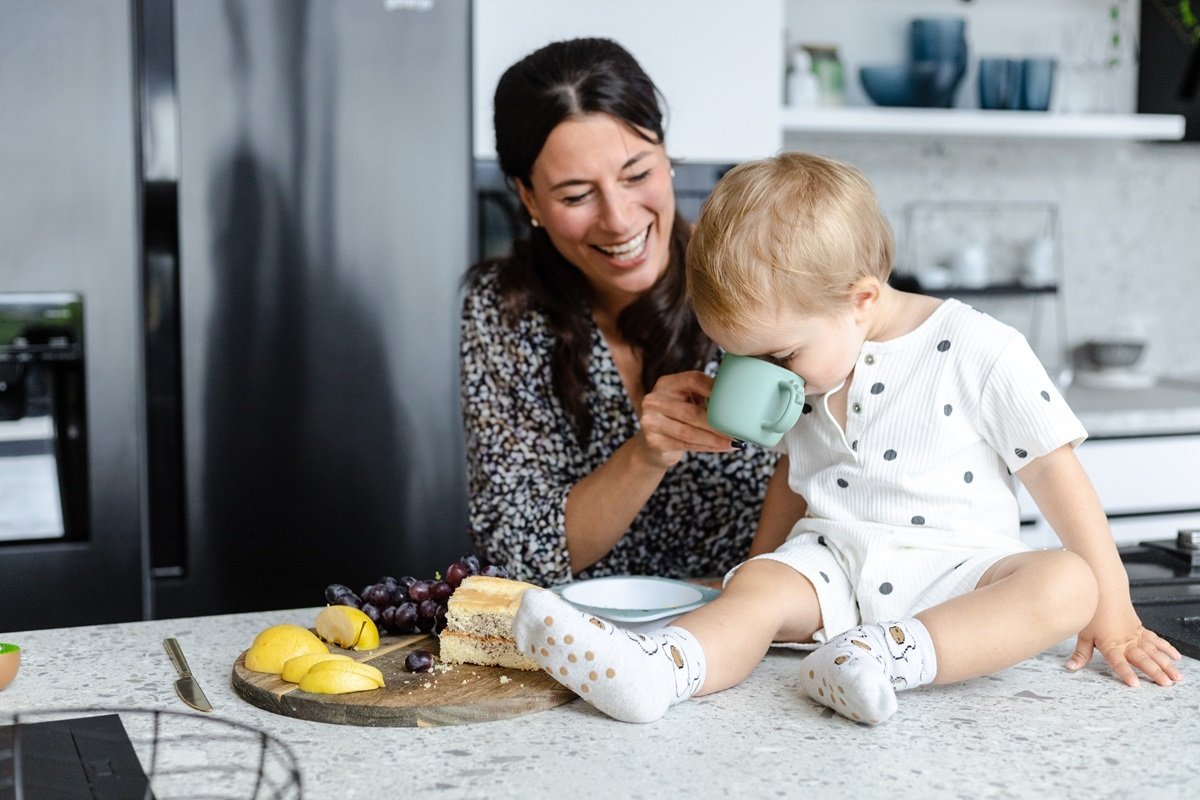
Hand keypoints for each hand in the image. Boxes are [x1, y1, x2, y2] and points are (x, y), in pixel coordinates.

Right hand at [633, 370, 739, 468]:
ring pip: (689, 432)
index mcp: (666, 384)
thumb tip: (738, 397)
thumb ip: (704, 394)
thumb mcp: (686, 400)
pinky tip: (721, 447)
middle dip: (717, 423)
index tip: (735, 399)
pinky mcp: (654, 441)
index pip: (693, 380)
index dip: (714, 388)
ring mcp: (650, 421)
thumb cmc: (677, 417)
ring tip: (734, 441)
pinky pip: (686, 445)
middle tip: (738, 429)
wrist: (651, 442)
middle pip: (691, 411)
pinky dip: (707, 447)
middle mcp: (654, 400)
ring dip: (715, 439)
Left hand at [1067, 603, 1182, 686]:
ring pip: (1154, 651)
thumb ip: (1081, 654)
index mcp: (1111, 644)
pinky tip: (1176, 657)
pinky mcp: (1140, 629)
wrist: (1104, 589)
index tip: (1135, 684)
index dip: (1126, 673)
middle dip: (1155, 672)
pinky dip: (1167, 648)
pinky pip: (1156, 640)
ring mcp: (1135, 635)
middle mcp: (1126, 641)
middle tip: (1166, 683)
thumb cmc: (1093, 610)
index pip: (1118, 662)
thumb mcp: (1083, 634)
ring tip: (1176, 676)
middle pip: (1142, 659)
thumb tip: (1071, 667)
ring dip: (1167, 664)